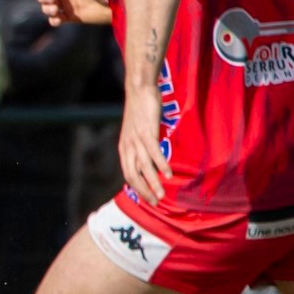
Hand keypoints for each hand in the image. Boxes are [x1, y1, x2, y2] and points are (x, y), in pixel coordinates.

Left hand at [119, 89, 171, 205]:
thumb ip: (141, 146)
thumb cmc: (141, 111)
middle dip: (144, 190)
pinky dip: (160, 165)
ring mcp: (136, 139)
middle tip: (155, 202)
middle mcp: (128, 146)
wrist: (139, 90)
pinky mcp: (146, 132)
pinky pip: (153, 152)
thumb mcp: (138, 132)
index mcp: (124, 148)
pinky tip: (168, 175)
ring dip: (153, 182)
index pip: (128, 174)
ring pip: (144, 166)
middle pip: (133, 175)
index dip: (137, 188)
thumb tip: (151, 160)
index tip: (148, 198)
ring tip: (162, 195)